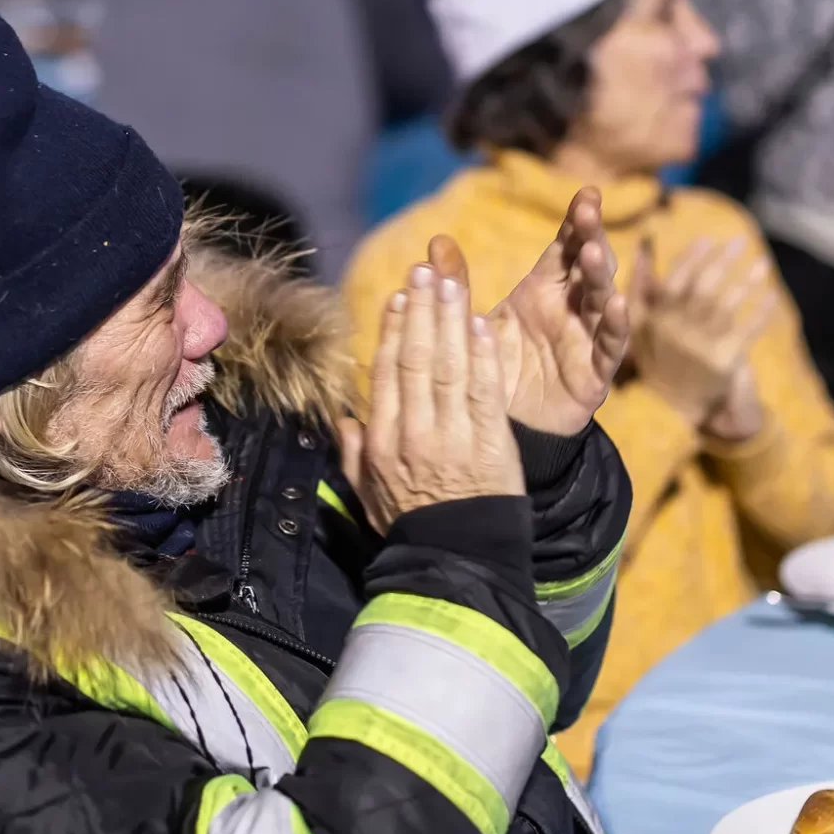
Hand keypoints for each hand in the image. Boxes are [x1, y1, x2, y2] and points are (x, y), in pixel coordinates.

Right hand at [338, 265, 523, 532]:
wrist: (458, 563)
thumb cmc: (412, 529)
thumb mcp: (368, 497)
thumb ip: (352, 456)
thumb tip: (343, 420)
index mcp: (381, 442)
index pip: (387, 374)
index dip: (394, 331)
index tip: (399, 297)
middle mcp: (413, 433)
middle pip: (416, 360)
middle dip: (421, 310)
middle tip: (424, 270)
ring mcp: (452, 438)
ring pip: (449, 367)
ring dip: (450, 320)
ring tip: (451, 281)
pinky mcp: (490, 445)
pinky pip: (485, 391)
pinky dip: (482, 355)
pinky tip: (479, 324)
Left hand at [427, 188, 629, 437]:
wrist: (497, 431)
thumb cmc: (489, 369)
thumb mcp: (470, 322)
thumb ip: (456, 284)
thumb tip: (435, 241)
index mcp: (544, 291)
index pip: (565, 247)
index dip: (577, 220)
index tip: (585, 193)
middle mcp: (571, 310)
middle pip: (589, 265)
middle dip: (591, 235)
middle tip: (588, 210)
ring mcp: (586, 340)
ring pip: (603, 300)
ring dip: (602, 274)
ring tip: (595, 250)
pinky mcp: (594, 375)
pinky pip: (610, 347)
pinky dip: (616, 325)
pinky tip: (618, 304)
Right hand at [627, 234, 776, 430]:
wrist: (683, 415)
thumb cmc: (663, 362)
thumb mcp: (643, 330)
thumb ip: (642, 291)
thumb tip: (643, 250)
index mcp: (654, 323)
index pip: (673, 283)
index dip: (691, 259)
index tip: (707, 239)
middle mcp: (675, 334)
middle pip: (702, 289)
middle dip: (721, 262)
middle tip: (738, 241)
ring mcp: (701, 348)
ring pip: (726, 307)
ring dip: (746, 282)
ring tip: (762, 263)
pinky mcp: (725, 362)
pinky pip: (747, 332)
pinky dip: (760, 312)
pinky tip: (771, 295)